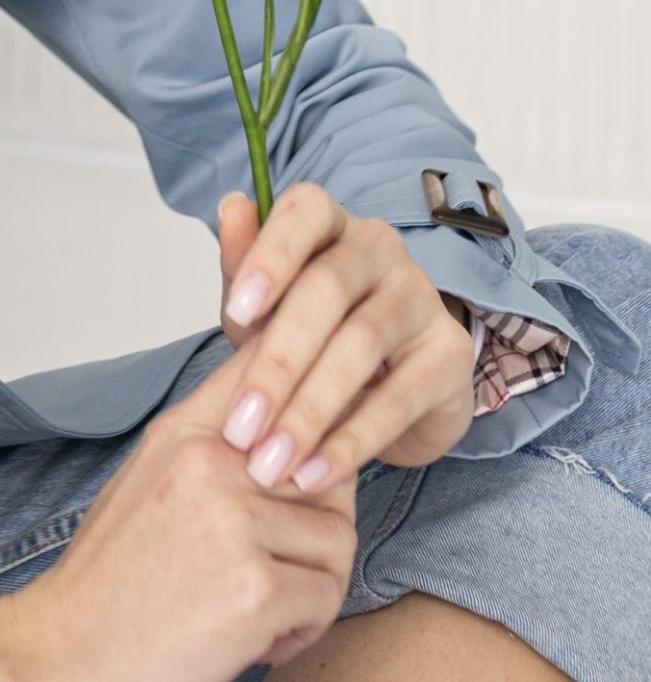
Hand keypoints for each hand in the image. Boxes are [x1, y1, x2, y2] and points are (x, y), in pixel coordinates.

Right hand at [0, 341, 360, 681]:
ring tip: (257, 617)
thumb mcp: (147, 488)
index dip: (317, 408)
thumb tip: (295, 439)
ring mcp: (233, 521)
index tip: (313, 454)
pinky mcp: (254, 588)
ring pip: (338, 541)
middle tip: (272, 574)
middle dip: (318, 532)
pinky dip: (300, 633)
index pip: (277, 370)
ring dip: (312, 590)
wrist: (52, 666)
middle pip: (331, 472)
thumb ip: (213, 454)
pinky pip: (326, 599)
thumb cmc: (104, 592)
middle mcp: (211, 461)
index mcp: (183, 431)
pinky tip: (251, 647)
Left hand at [215, 182, 477, 497]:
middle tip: (240, 427)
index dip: (270, 256)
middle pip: (326, 290)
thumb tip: (230, 208)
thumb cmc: (315, 334)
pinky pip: (398, 398)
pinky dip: (351, 441)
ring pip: (360, 345)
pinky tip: (315, 472)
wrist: (390, 389)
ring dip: (308, 411)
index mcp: (329, 224)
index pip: (305, 212)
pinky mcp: (450, 354)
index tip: (236, 311)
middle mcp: (380, 248)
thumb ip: (243, 265)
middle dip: (276, 363)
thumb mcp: (267, 305)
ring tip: (271, 461)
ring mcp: (421, 296)